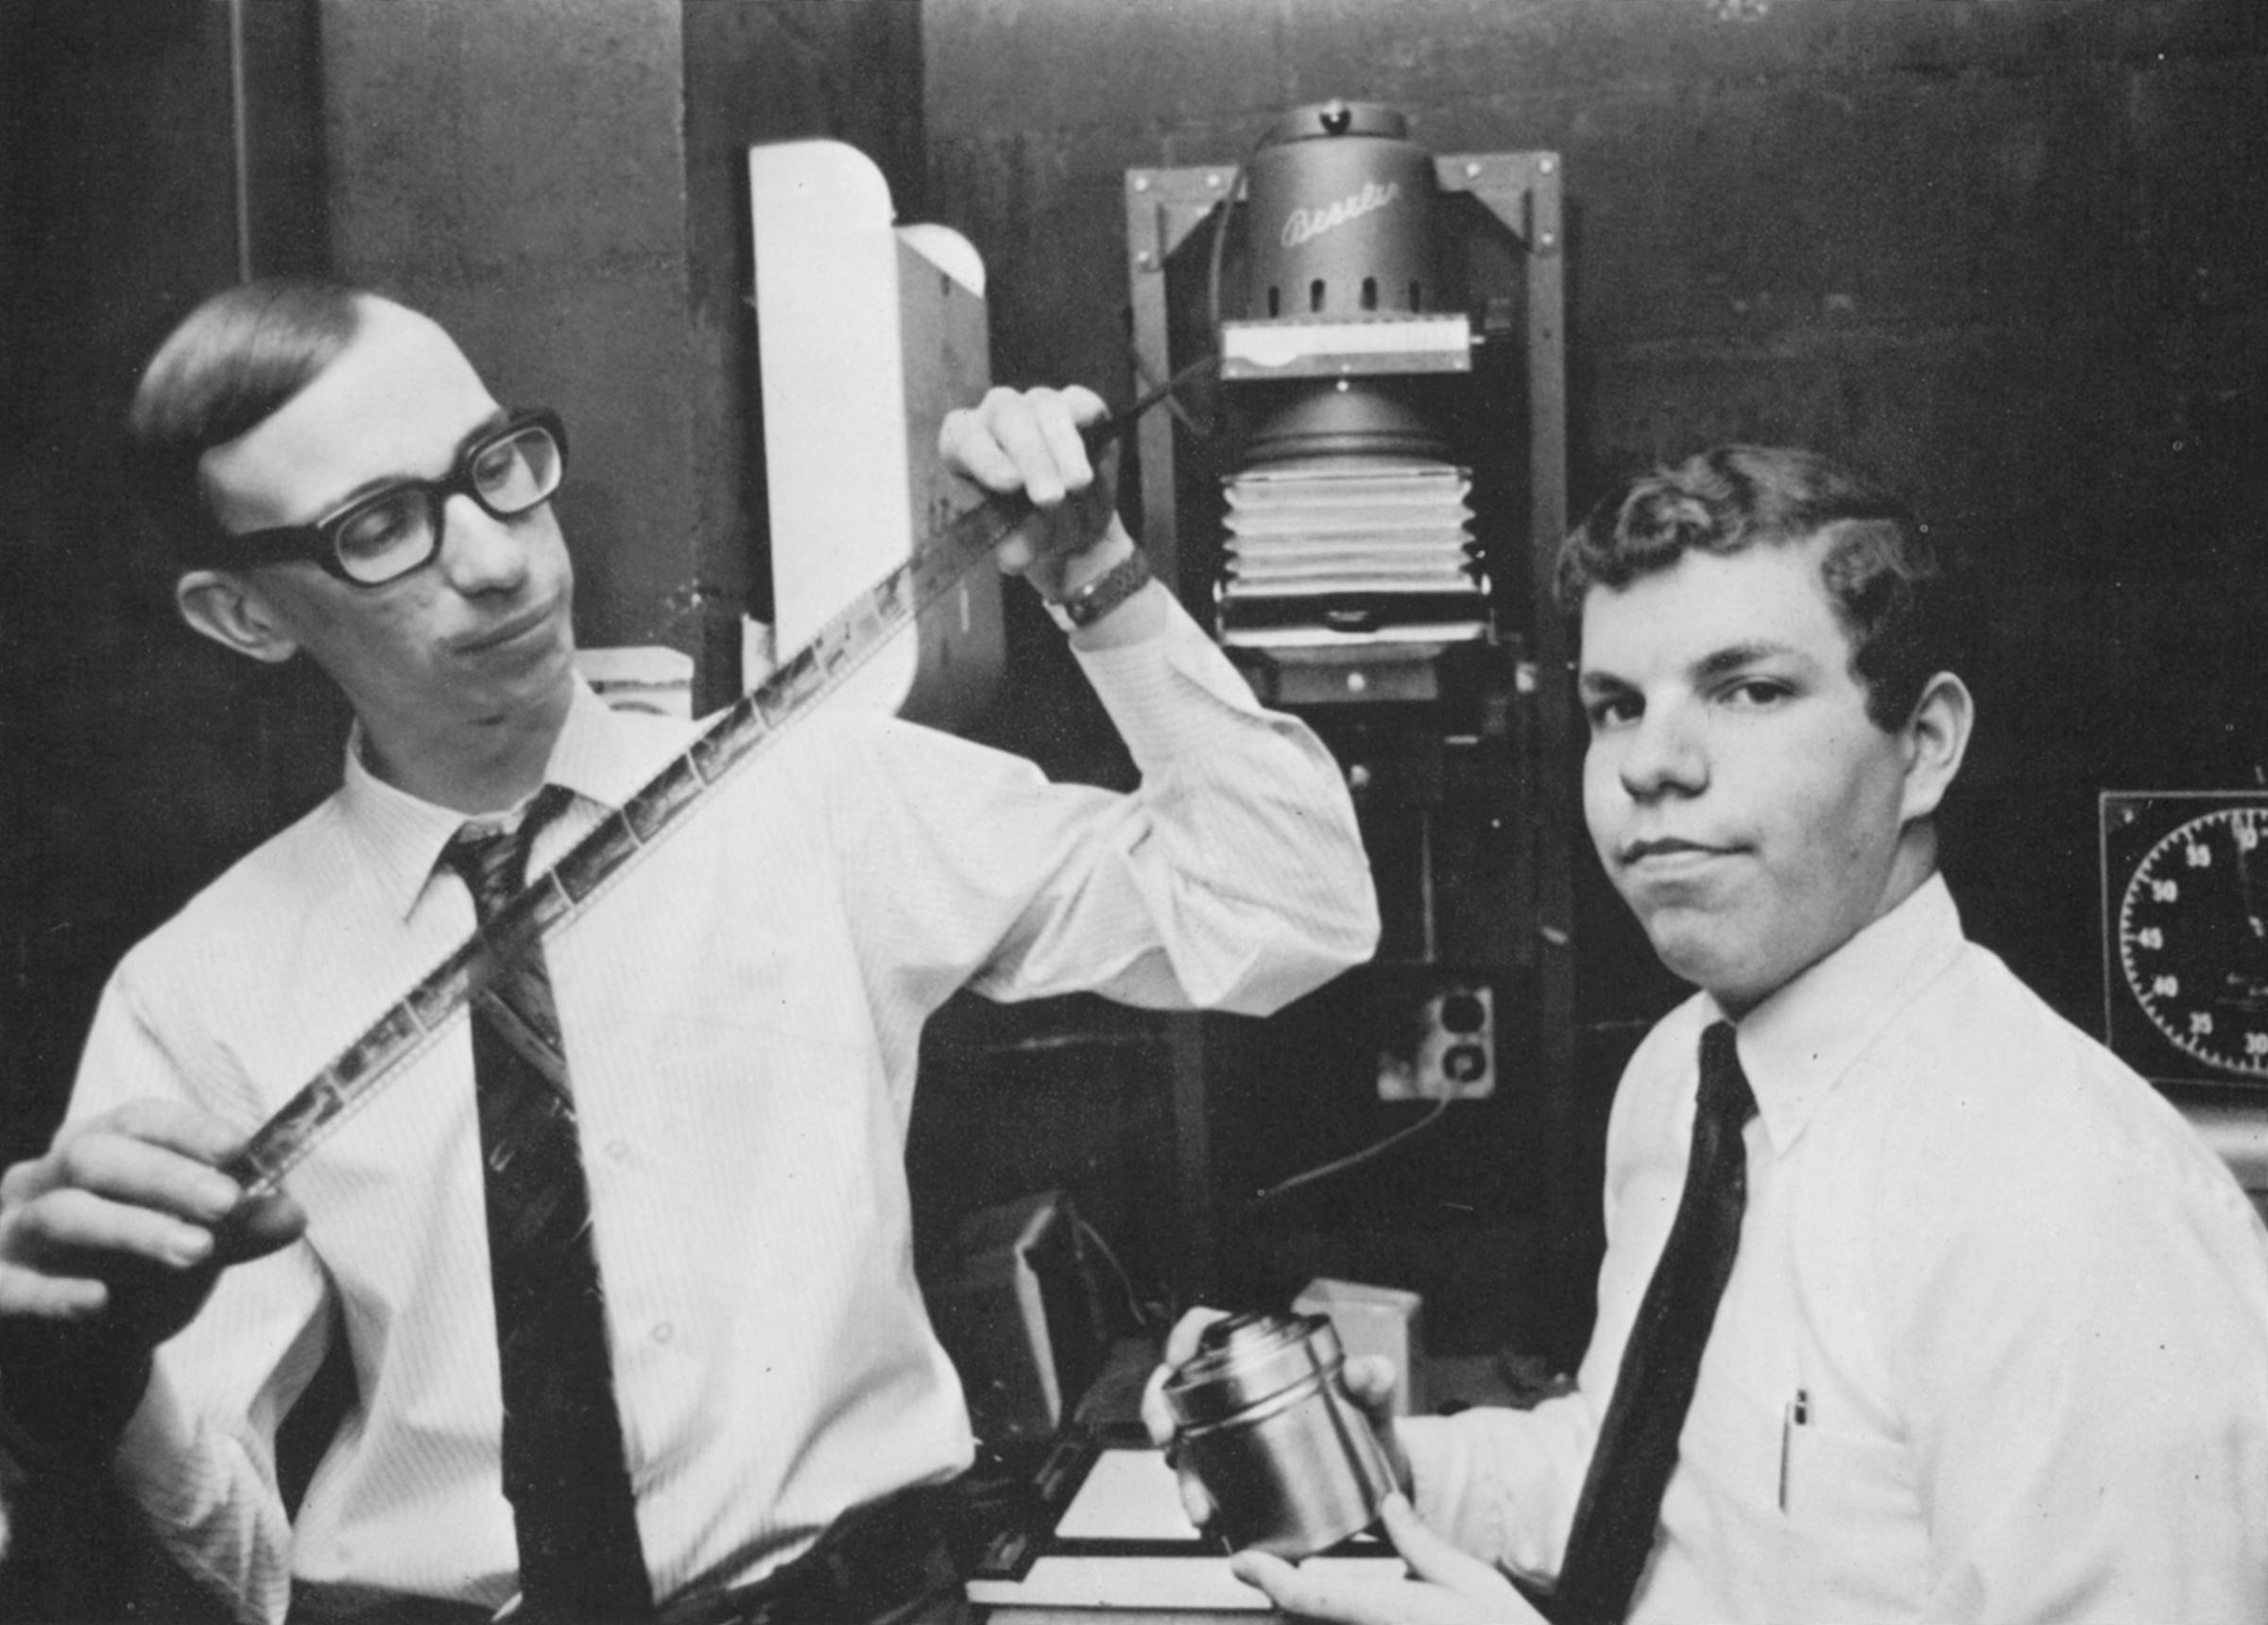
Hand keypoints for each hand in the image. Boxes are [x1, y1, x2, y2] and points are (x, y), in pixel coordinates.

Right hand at [0, 1100, 304, 1353]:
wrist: (69, 1355)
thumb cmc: (134, 1277)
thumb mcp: (194, 1249)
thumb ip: (239, 1231)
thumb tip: (291, 1213)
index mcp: (96, 1148)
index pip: (138, 1121)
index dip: (189, 1130)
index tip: (241, 1146)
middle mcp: (45, 1180)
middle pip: (97, 1158)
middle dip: (167, 1177)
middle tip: (227, 1204)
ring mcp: (10, 1233)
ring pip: (63, 1215)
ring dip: (132, 1229)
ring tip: (195, 1250)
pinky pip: (12, 1287)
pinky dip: (56, 1294)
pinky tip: (99, 1301)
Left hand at [936, 384, 1131, 602]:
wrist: (1073, 532)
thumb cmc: (1033, 532)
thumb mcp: (1023, 544)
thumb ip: (1017, 543)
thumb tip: (1013, 559)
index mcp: (964, 446)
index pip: (963, 439)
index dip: (985, 458)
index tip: (1010, 484)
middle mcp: (996, 417)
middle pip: (1008, 416)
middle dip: (1032, 458)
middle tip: (1050, 498)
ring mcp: (1036, 406)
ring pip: (1046, 407)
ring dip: (1062, 448)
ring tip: (1077, 485)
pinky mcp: (1077, 405)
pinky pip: (1082, 401)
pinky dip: (1090, 417)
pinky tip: (1098, 443)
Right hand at [1139, 1306, 1411, 1532]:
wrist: (1377, 1473)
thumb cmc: (1369, 1417)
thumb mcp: (1375, 1395)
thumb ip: (1376, 1378)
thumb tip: (1360, 1370)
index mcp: (1260, 1352)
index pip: (1207, 1326)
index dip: (1182, 1335)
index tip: (1176, 1359)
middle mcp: (1233, 1389)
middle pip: (1177, 1385)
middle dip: (1158, 1409)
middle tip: (1166, 1438)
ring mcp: (1228, 1430)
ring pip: (1184, 1441)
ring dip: (1183, 1474)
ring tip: (1200, 1506)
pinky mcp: (1233, 1470)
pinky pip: (1203, 1479)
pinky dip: (1201, 1500)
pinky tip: (1210, 1521)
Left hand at [1230, 1493, 1544, 1624]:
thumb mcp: (1469, 1579)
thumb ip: (1419, 1543)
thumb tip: (1388, 1503)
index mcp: (1387, 1612)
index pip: (1305, 1594)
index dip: (1266, 1578)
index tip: (1241, 1562)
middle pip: (1299, 1620)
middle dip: (1281, 1599)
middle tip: (1270, 1572)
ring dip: (1305, 1614)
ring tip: (1296, 1593)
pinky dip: (1328, 1622)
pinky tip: (1342, 1613)